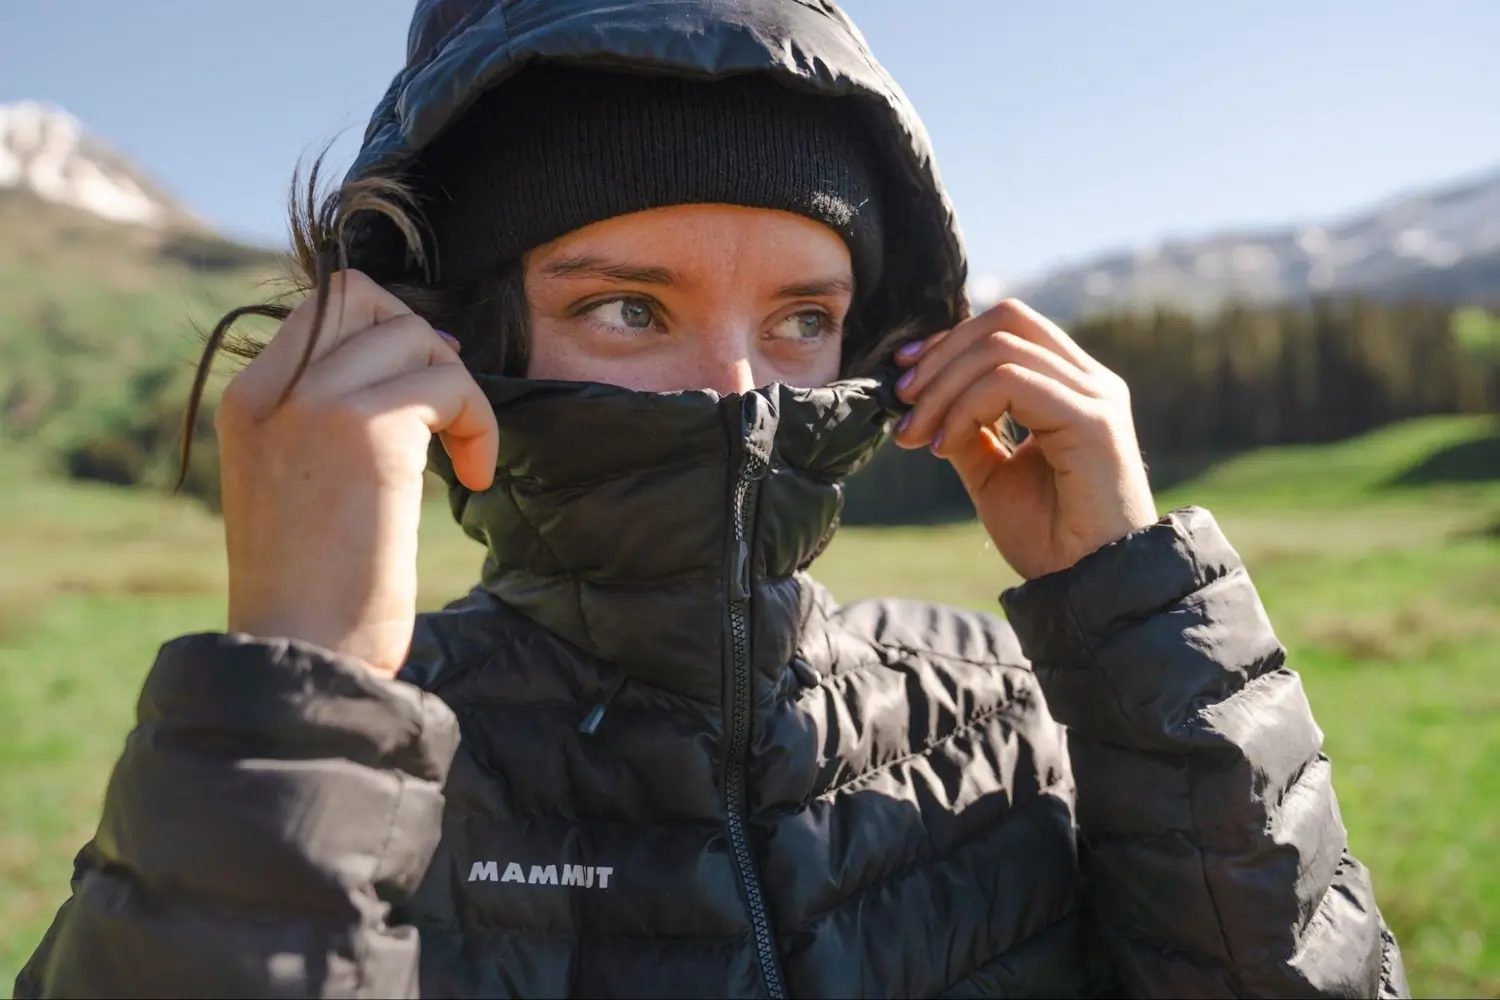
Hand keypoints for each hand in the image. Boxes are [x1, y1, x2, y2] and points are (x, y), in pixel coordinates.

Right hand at [217, 269, 498, 675]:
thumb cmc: (314, 590)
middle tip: (448, 409)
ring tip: (464, 455)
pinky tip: (477, 477)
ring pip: (414, 335)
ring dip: (459, 390)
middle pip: (364, 297)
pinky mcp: (368, 430)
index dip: (385, 327)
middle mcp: (272, 392)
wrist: (302, 654)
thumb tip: (409, 360)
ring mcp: (315, 404)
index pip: (320, 305)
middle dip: (422, 341)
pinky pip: (450, 384)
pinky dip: (479, 423)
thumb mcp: (296, 486)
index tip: (422, 386)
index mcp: (246, 402)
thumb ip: (325, 421)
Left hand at [891, 298, 1156, 579]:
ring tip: (917, 435)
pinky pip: (1012, 382)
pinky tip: (944, 446)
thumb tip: (921, 397)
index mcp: (1072, 386)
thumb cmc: (1051, 540)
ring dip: (943, 388)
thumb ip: (967, 429)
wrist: (1090, 589)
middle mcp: (1091, 380)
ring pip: (1001, 349)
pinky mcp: (1093, 420)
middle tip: (903, 403)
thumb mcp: (992, 474)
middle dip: (941, 356)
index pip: (1009, 326)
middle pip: (1006, 320)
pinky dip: (965, 408)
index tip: (903, 374)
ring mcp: (1096, 396)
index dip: (950, 341)